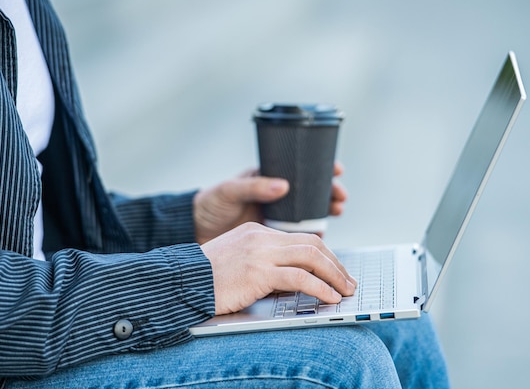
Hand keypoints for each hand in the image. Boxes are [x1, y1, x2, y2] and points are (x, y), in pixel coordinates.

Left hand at [193, 163, 347, 243]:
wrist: (195, 231)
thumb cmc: (209, 204)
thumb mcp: (228, 191)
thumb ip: (254, 186)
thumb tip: (283, 185)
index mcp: (267, 179)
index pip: (300, 169)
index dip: (321, 167)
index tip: (336, 169)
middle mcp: (277, 197)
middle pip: (312, 191)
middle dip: (330, 191)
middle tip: (341, 195)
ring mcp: (278, 216)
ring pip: (310, 212)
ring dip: (326, 210)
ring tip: (337, 210)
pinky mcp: (275, 237)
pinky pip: (299, 235)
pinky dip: (313, 235)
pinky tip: (322, 234)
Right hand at [201, 222, 356, 314]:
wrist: (181, 281)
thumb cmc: (206, 278)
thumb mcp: (238, 261)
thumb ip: (264, 264)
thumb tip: (294, 280)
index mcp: (258, 232)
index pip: (301, 238)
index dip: (324, 255)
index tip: (335, 270)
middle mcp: (262, 237)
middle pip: (312, 244)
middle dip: (335, 264)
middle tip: (348, 281)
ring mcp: (261, 252)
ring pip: (311, 257)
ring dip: (334, 276)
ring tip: (346, 291)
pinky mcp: (259, 271)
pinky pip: (300, 277)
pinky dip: (320, 288)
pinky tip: (329, 297)